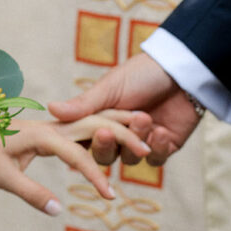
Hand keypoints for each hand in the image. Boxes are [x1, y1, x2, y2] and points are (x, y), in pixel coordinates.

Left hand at [0, 109, 152, 214]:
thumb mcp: (1, 176)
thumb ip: (31, 192)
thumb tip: (57, 210)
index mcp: (44, 136)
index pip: (79, 156)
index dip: (96, 177)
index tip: (111, 198)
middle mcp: (53, 126)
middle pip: (97, 126)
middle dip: (124, 136)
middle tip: (150, 150)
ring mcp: (52, 125)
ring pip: (93, 120)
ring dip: (118, 127)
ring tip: (143, 136)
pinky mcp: (49, 128)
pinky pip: (83, 126)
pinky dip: (104, 128)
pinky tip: (113, 139)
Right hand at [49, 53, 201, 165]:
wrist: (181, 70)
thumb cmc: (142, 73)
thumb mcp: (110, 87)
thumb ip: (83, 104)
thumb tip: (50, 108)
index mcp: (101, 118)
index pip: (86, 140)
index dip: (87, 143)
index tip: (93, 133)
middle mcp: (119, 133)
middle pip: (105, 155)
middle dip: (107, 145)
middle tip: (109, 132)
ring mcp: (141, 142)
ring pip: (130, 160)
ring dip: (135, 142)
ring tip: (146, 119)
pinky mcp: (164, 146)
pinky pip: (155, 159)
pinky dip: (156, 148)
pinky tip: (161, 131)